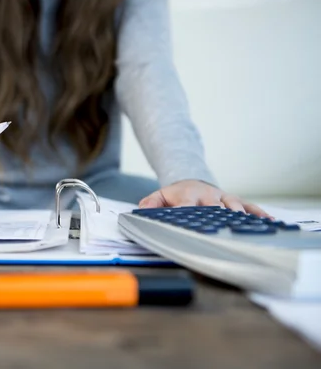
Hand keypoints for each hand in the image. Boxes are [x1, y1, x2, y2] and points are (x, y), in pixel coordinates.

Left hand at [138, 180, 269, 216]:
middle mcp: (208, 196)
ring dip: (239, 216)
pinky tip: (269, 220)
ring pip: (233, 206)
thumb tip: (142, 211)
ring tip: (246, 227)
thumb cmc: (175, 196)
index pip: (188, 207)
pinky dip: (258, 213)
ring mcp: (223, 198)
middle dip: (219, 217)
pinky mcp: (234, 200)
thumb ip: (149, 204)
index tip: (193, 227)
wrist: (191, 182)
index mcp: (187, 196)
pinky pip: (249, 205)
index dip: (190, 215)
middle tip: (224, 230)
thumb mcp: (159, 197)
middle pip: (214, 207)